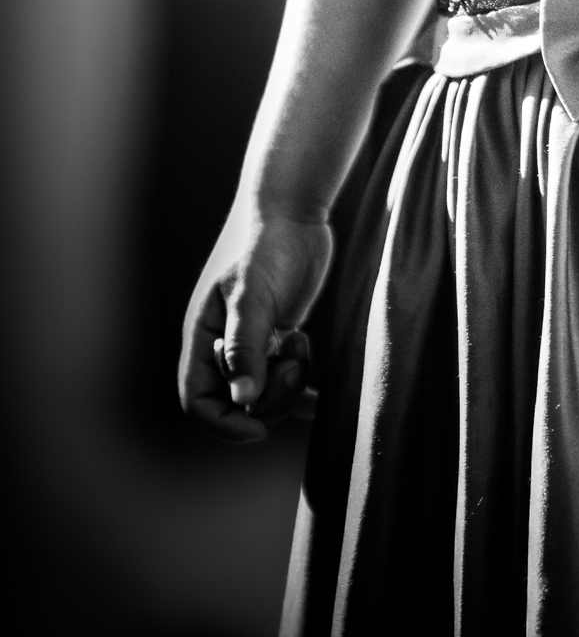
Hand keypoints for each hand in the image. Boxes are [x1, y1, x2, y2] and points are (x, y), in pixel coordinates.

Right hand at [179, 207, 332, 442]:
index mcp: (204, 336)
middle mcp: (224, 343)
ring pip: (266, 389)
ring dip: (288, 381)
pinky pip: (287, 374)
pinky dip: (304, 388)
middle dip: (269, 394)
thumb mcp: (252, 296)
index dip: (223, 423)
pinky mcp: (280, 331)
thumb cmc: (265, 244)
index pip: (198, 400)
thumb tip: (242, 401)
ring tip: (301, 343)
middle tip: (295, 361)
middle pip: (238, 401)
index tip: (258, 429)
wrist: (293, 207)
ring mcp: (253, 339)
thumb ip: (245, 348)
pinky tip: (321, 401)